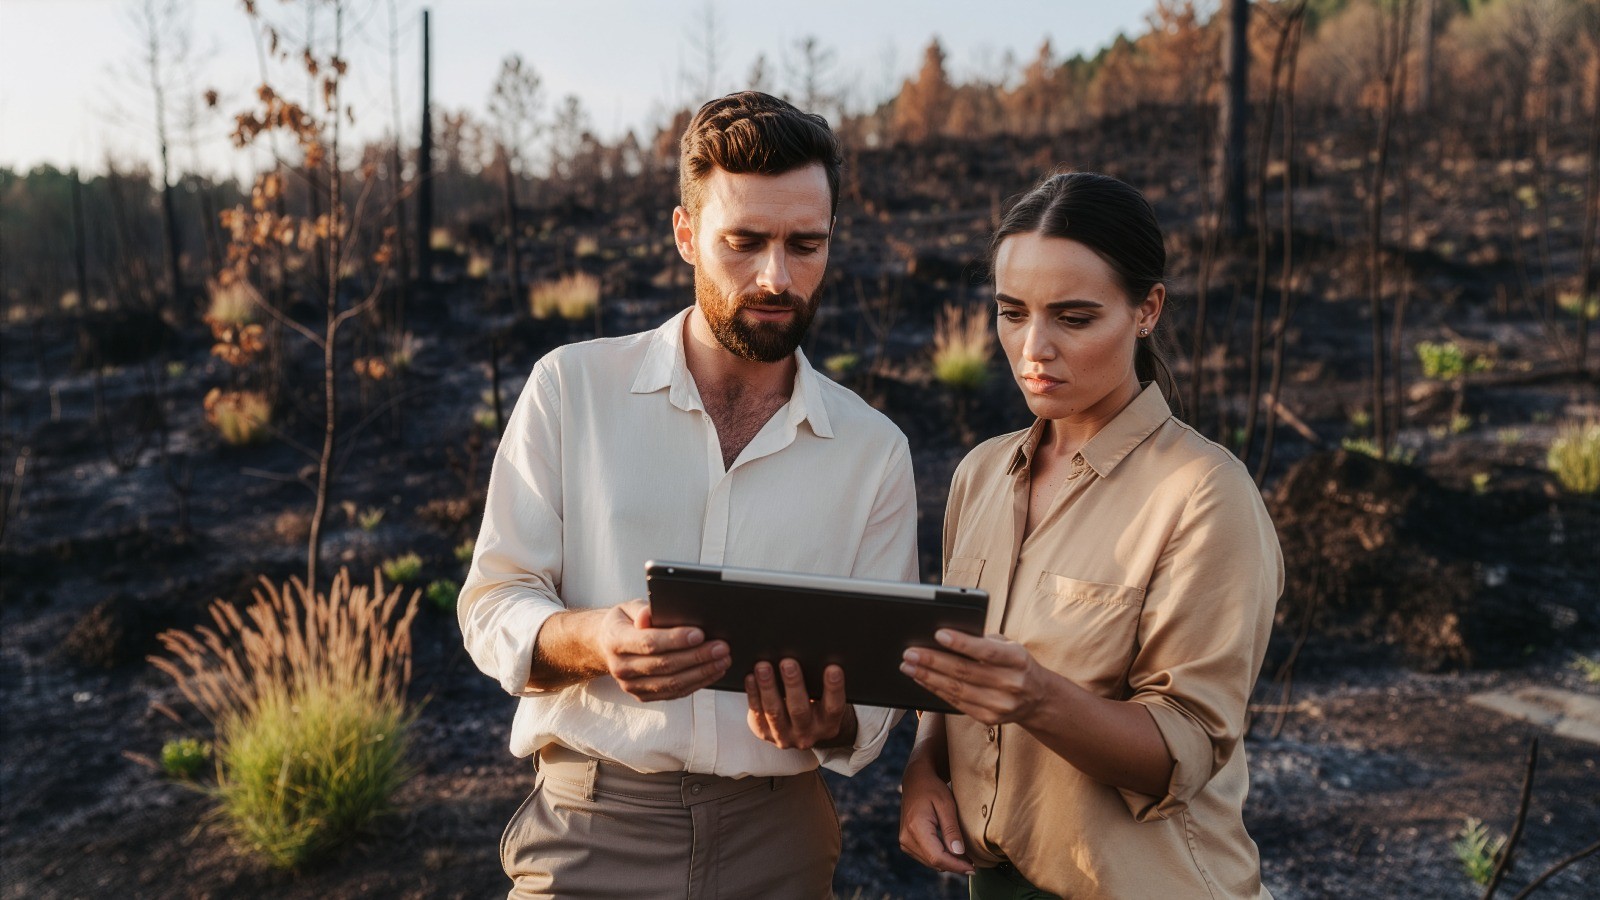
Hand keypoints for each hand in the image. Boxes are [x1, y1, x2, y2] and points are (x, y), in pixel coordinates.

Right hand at [597, 599, 729, 700]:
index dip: (675, 640)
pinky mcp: (643, 695)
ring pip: (671, 683)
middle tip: (721, 647)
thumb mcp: (630, 607)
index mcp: (615, 640)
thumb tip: (652, 614)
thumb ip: (644, 610)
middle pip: (664, 665)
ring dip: (702, 673)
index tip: (700, 634)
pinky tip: (713, 672)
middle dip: (697, 656)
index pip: (649, 642)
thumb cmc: (626, 621)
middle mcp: (620, 667)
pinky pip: (673, 693)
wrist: (607, 645)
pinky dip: (696, 683)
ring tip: (723, 660)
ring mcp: (631, 685)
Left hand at [744, 659, 855, 749]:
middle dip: (793, 684)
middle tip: (788, 662)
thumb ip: (820, 684)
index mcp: (828, 724)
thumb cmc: (814, 704)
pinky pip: (757, 712)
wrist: (799, 732)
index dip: (834, 688)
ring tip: (763, 666)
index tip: (833, 668)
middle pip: (800, 710)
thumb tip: (812, 654)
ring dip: (768, 687)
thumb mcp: (824, 700)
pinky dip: (753, 693)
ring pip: (774, 711)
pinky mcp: (764, 732)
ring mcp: (784, 736)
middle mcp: (807, 734)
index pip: (834, 707)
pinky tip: (751, 677)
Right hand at [898, 756, 972, 874]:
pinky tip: (953, 853)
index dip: (956, 866)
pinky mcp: (907, 842)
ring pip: (930, 862)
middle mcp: (906, 838)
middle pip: (933, 862)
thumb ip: (952, 829)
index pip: (937, 857)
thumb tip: (959, 853)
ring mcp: (905, 841)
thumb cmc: (932, 789)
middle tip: (974, 864)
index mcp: (916, 828)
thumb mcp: (946, 805)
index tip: (973, 868)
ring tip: (966, 859)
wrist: (916, 780)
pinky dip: (940, 857)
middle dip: (954, 866)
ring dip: (948, 863)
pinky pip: (925, 857)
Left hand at [899, 629, 1052, 726]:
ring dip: (928, 677)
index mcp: (1018, 660)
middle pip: (965, 672)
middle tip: (910, 652)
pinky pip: (956, 703)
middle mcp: (1011, 684)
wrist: (1037, 698)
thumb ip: (984, 642)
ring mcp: (1000, 704)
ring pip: (957, 690)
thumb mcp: (1009, 647)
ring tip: (908, 666)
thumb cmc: (1015, 664)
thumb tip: (945, 636)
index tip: (938, 634)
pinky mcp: (989, 718)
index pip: (986, 651)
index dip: (961, 643)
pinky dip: (936, 690)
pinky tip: (921, 680)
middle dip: (933, 661)